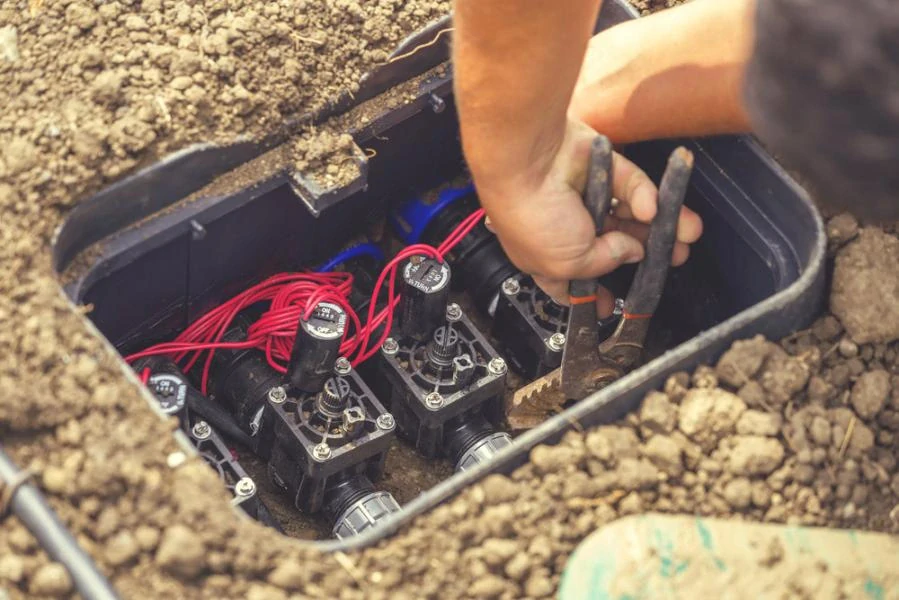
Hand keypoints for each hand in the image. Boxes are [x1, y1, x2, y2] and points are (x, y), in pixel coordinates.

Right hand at [476, 119, 702, 314]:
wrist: (528, 164)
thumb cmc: (532, 217)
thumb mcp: (568, 264)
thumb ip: (605, 262)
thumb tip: (632, 252)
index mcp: (549, 257)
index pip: (575, 281)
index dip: (596, 293)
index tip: (615, 304)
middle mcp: (567, 226)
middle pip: (614, 244)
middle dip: (644, 253)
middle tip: (672, 259)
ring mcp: (585, 196)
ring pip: (629, 213)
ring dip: (660, 224)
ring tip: (686, 234)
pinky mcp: (600, 166)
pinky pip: (631, 183)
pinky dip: (644, 195)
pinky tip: (652, 209)